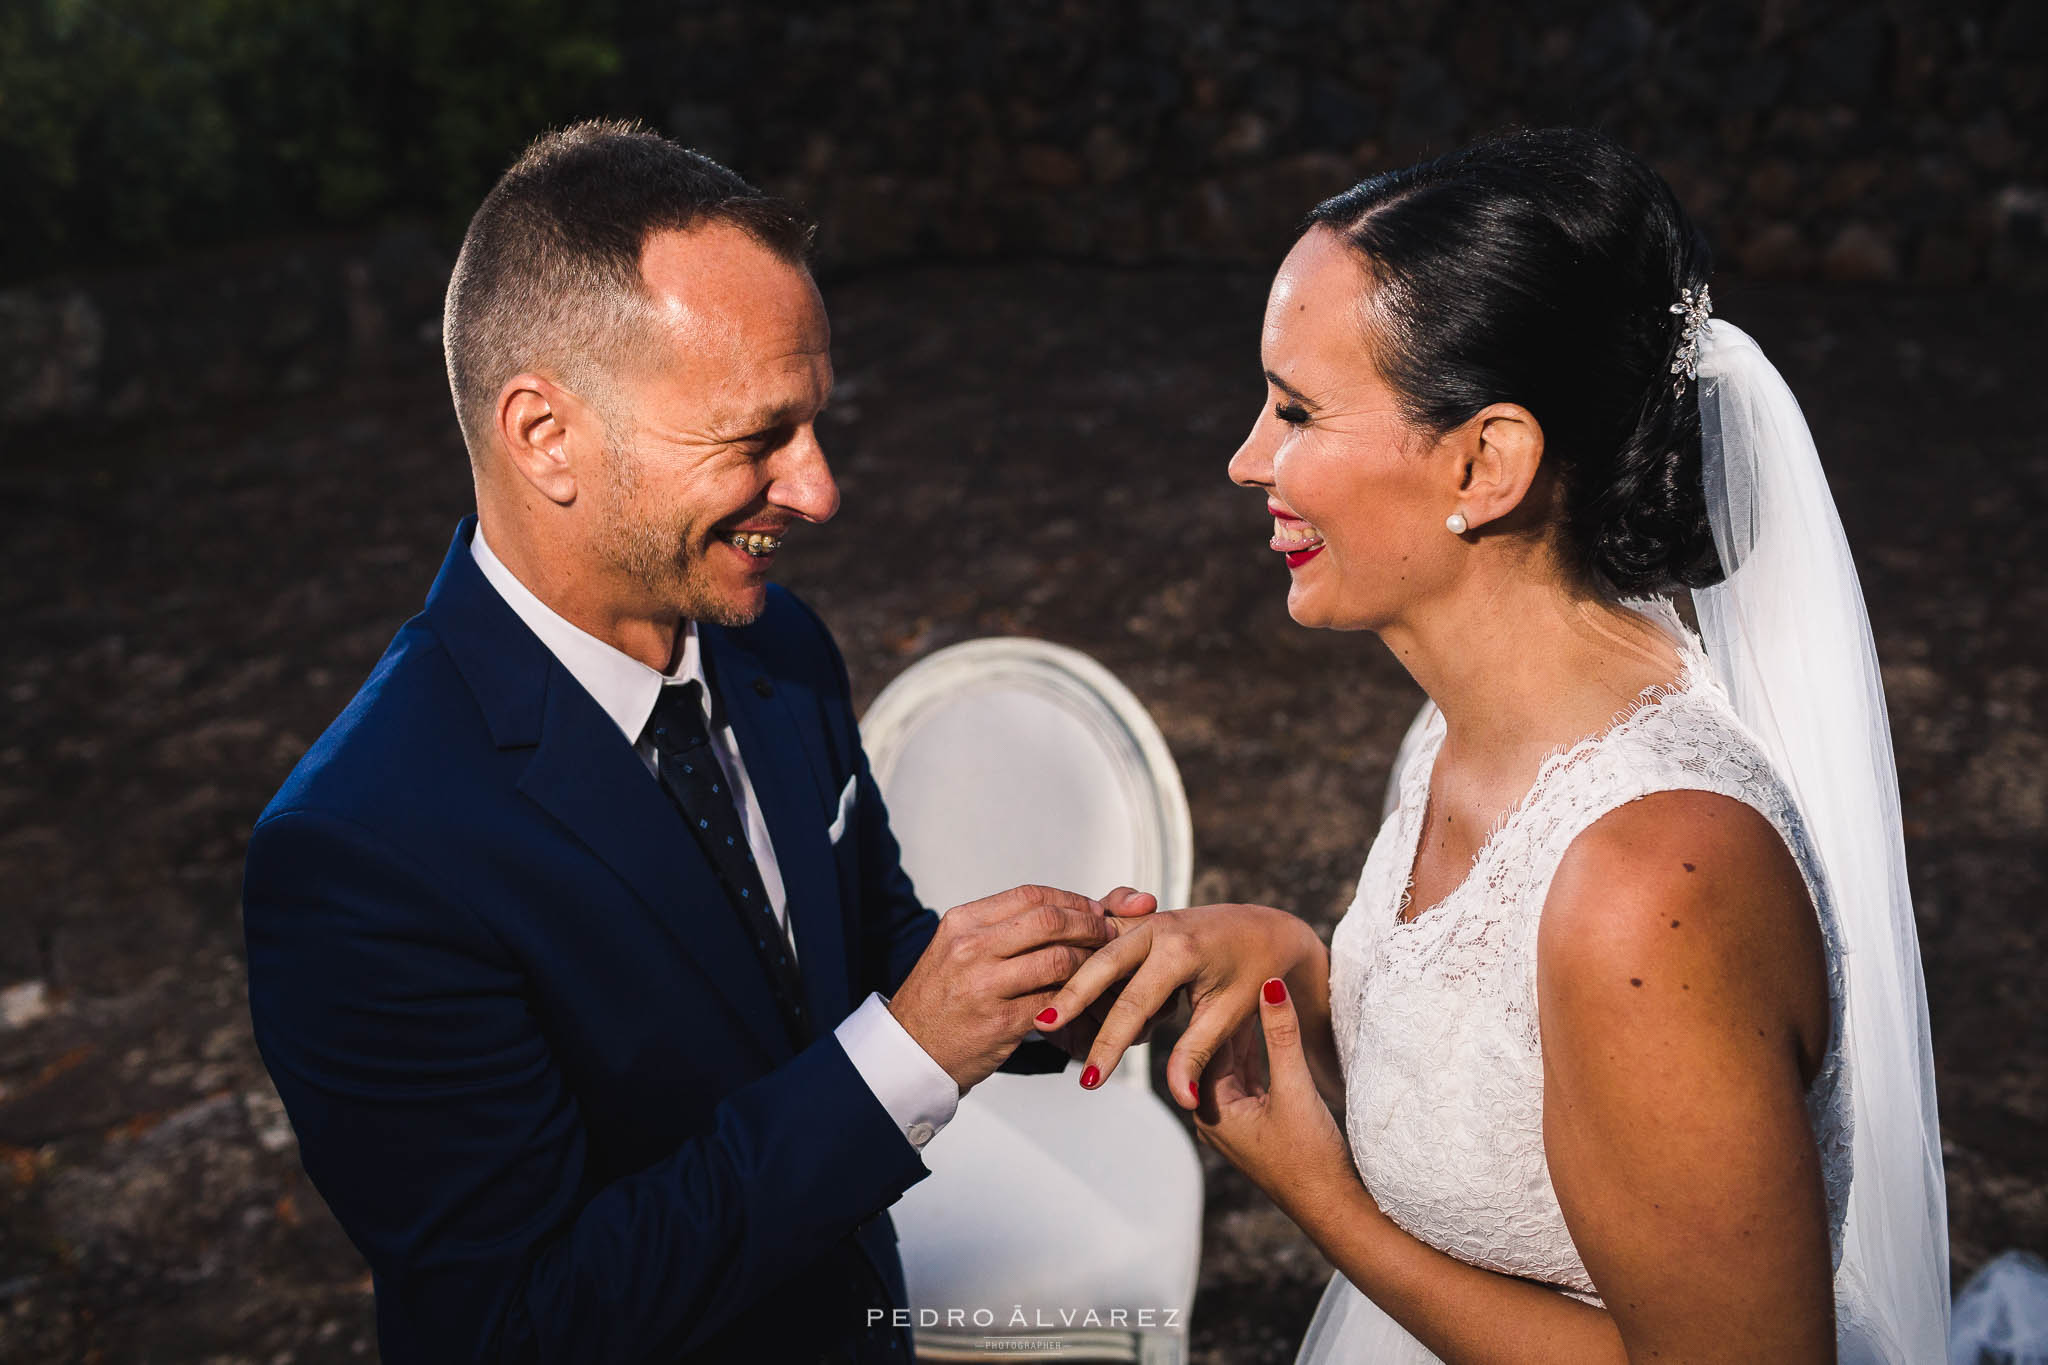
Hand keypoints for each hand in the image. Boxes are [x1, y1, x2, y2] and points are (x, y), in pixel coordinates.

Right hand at [887, 885, 1131, 1090]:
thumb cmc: (942, 1000)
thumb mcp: (958, 950)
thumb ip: (1004, 930)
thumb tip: (1062, 910)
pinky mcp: (1001, 1022)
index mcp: (963, 923)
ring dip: (1091, 963)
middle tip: (1108, 934)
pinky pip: (1054, 1001)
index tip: (1092, 910)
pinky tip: (1086, 999)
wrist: (911, 1052)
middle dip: (1089, 925)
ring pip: (1058, 960)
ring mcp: (985, 985)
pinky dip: (1077, 998)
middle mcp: (971, 948)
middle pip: (1049, 921)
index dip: (1070, 900)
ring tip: (1102, 968)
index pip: (1030, 895)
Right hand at [1036, 902, 1324, 1100]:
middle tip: (1043, 1028)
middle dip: (1070, 997)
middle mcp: (1157, 927)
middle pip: (1100, 964)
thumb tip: (1181, 1101)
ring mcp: (1145, 920)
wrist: (1267, 930)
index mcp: (1181, 949)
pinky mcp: (1140, 922)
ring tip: (1047, 1017)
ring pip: (1096, 947)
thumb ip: (1197, 1055)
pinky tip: (1068, 995)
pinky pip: (1104, 942)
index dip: (1110, 1046)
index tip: (1091, 1081)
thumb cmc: (1254, 972)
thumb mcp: (1230, 1015)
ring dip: (1073, 977)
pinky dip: (1086, 965)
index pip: (1134, 1004)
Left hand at [1194, 978, 1354, 1217]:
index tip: (1229, 965)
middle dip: (1232, 1013)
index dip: (1220, 1003)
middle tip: (1242, 965)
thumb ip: (1281, 1036)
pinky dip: (1260, 1050)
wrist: (1334, 1208)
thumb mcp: (1295, 1089)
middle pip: (1220, 1051)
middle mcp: (1215, 1115)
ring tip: (1256, 983)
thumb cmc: (1311, 1158)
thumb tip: (1269, 984)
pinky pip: (1253, 1076)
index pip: (1207, 1044)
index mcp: (1211, 1110)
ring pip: (1237, 1062)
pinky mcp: (1257, 1121)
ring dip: (1247, 1030)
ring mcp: (1236, 1119)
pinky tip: (1268, 1020)